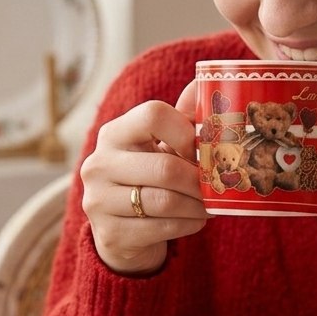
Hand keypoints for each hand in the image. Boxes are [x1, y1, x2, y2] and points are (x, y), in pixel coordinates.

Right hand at [80, 81, 207, 274]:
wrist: (120, 231)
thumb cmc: (147, 180)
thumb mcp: (159, 147)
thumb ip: (180, 118)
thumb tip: (204, 82)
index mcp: (114, 133)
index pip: (153, 114)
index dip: (186, 132)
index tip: (199, 150)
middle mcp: (99, 164)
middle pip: (165, 168)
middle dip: (200, 180)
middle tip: (218, 185)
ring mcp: (99, 200)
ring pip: (166, 201)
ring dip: (198, 205)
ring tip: (212, 205)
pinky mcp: (111, 233)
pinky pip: (163, 227)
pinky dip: (189, 224)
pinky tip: (196, 220)